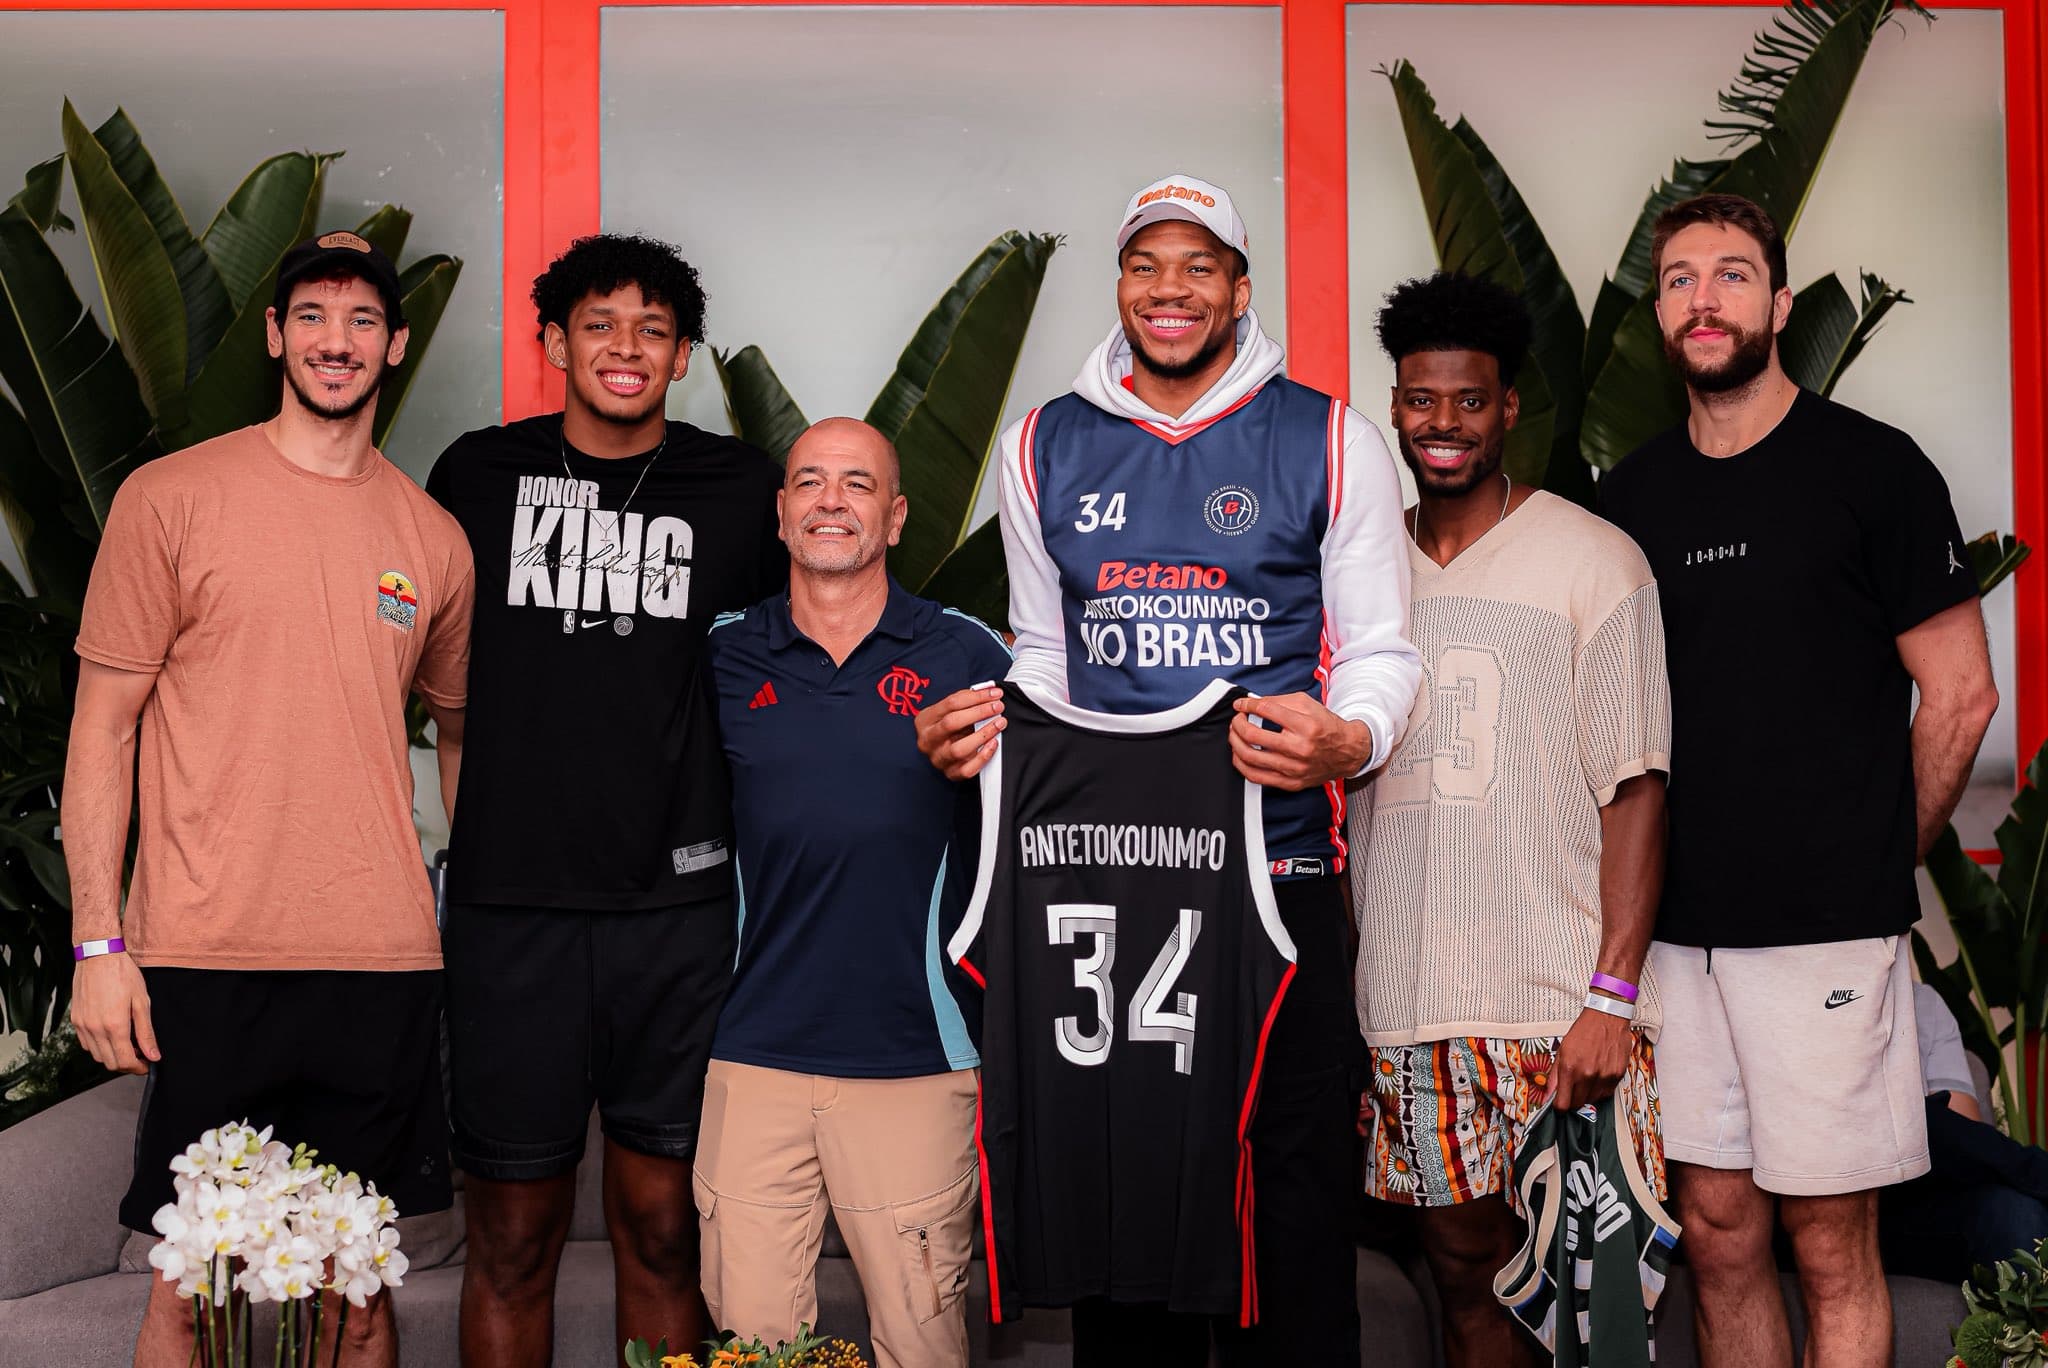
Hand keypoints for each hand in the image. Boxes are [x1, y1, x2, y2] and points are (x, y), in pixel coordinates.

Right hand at [71, 952, 157, 1074]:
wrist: (98, 956)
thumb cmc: (123, 974)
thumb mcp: (142, 1002)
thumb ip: (147, 1032)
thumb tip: (153, 1055)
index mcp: (114, 1025)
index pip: (124, 1061)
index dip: (138, 1068)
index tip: (147, 1065)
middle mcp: (95, 1029)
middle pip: (109, 1063)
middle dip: (126, 1065)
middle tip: (140, 1056)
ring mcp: (82, 1025)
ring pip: (96, 1056)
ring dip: (112, 1056)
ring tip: (128, 1045)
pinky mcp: (75, 1020)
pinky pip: (86, 1044)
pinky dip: (99, 1047)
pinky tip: (112, 1036)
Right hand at [915, 684, 1004, 780]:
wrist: (942, 749)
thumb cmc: (948, 726)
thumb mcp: (950, 711)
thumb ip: (967, 700)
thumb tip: (991, 690)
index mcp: (925, 720)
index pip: (951, 704)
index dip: (976, 697)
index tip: (995, 693)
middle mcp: (928, 740)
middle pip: (952, 723)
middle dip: (979, 713)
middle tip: (998, 707)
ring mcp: (938, 759)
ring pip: (959, 749)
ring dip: (983, 734)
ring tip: (999, 723)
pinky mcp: (950, 773)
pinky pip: (968, 769)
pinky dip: (983, 757)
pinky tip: (993, 744)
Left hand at [1228, 693, 1375, 790]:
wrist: (1347, 751)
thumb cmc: (1326, 726)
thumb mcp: (1308, 704)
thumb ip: (1279, 701)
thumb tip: (1252, 703)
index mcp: (1305, 725)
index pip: (1266, 711)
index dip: (1247, 705)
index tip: (1241, 705)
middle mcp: (1300, 748)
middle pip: (1254, 735)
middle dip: (1238, 724)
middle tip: (1237, 720)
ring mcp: (1294, 768)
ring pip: (1251, 757)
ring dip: (1235, 743)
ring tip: (1235, 735)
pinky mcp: (1291, 783)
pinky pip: (1257, 777)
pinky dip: (1242, 764)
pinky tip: (1240, 755)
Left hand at [1549, 1007, 1631, 1111]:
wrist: (1607, 1018)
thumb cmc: (1584, 1031)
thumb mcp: (1562, 1050)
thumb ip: (1554, 1076)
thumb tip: (1548, 1095)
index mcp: (1570, 1068)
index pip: (1563, 1103)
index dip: (1559, 1107)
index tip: (1559, 1104)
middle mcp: (1588, 1075)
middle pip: (1578, 1104)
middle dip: (1572, 1100)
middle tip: (1572, 1089)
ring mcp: (1604, 1076)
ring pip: (1592, 1100)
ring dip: (1587, 1095)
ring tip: (1585, 1078)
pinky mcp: (1617, 1075)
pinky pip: (1606, 1093)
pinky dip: (1600, 1090)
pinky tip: (1597, 1076)